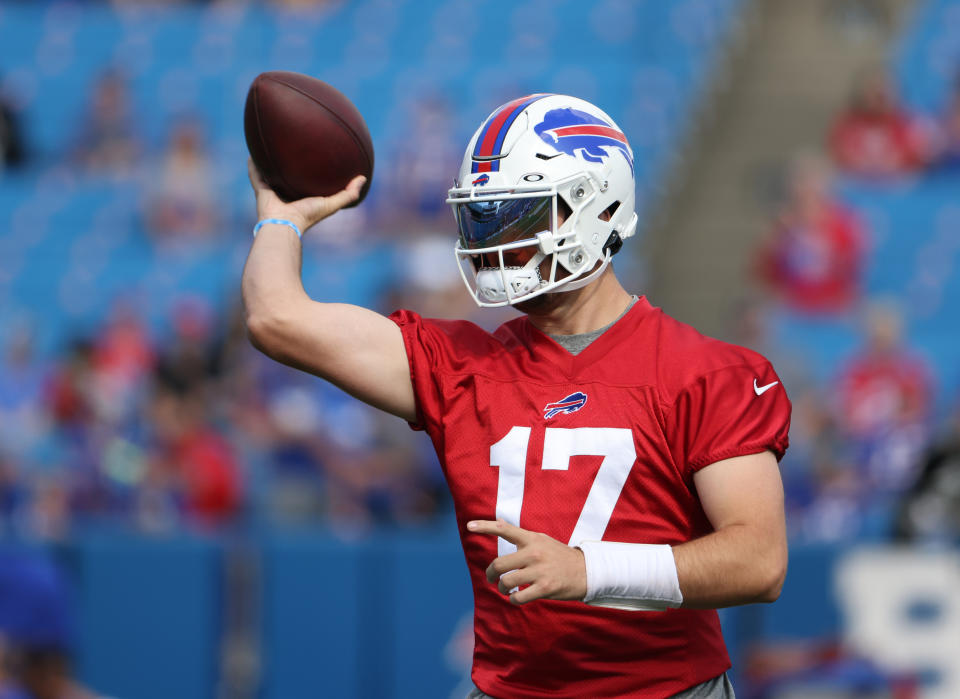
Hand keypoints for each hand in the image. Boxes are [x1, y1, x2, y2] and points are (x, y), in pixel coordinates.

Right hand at [247, 158, 365, 234]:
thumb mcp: (332, 204)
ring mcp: (273, 193)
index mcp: (303, 198)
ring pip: (271, 174)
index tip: (318, 158)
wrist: (285, 224)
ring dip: (270, 163)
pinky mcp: (260, 190)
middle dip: (290, 165)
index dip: (313, 172)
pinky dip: (253, 165)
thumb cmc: (308, 216)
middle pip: (289, 176)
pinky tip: (252, 152)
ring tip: (270, 146)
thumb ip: (348, 194)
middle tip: (293, 148)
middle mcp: (287, 194)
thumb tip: (363, 178)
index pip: (308, 183)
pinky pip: (256, 175)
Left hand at [467, 519, 586, 604]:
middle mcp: (534, 552)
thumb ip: (520, 535)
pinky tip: (515, 597)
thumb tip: (499, 521)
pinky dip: (512, 599)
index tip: (469, 526)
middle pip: (499, 564)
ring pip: (506, 582)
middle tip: (491, 578)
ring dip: (501, 588)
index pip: (504, 529)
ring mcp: (539, 571)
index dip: (485, 526)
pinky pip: (518, 597)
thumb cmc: (559, 555)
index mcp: (532, 538)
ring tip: (505, 589)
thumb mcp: (541, 540)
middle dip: (490, 574)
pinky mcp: (545, 588)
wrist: (587, 571)